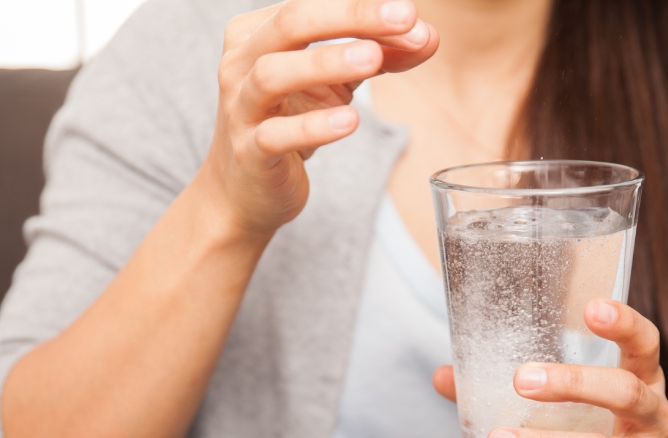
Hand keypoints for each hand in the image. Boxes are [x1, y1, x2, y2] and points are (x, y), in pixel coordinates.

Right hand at [200, 0, 437, 237]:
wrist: (246, 190)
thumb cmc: (290, 121)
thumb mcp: (336, 82)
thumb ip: (380, 56)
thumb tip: (426, 36)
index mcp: (258, 33)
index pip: (312, 6)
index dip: (365, 9)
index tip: (412, 18)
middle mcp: (241, 63)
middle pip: (292, 24)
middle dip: (351, 17)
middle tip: (405, 19)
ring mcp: (241, 108)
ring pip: (273, 74)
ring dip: (326, 63)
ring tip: (374, 60)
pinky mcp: (250, 153)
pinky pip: (275, 135)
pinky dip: (314, 127)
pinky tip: (349, 121)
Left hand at [433, 299, 667, 437]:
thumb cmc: (595, 436)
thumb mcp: (571, 408)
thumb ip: (512, 390)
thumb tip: (444, 376)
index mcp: (642, 380)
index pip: (644, 344)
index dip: (625, 325)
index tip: (592, 308)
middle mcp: (655, 417)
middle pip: (625, 393)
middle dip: (573, 384)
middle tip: (520, 381)